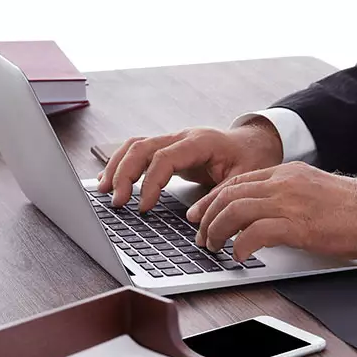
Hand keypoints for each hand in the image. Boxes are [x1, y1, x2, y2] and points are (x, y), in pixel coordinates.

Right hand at [97, 120, 283, 210]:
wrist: (253, 143)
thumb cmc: (250, 159)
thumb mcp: (244, 180)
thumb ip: (219, 198)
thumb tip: (193, 220)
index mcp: (200, 142)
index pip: (164, 158)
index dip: (150, 183)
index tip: (144, 208)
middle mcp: (181, 137)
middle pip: (141, 147)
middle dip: (124, 174)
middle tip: (117, 202)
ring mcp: (172, 141)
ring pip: (134, 146)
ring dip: (116, 167)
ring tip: (103, 191)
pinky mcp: (167, 150)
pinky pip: (138, 151)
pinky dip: (121, 165)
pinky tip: (110, 181)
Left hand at [186, 161, 356, 261]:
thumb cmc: (350, 208)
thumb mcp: (311, 191)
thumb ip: (284, 196)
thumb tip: (260, 214)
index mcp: (285, 173)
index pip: (236, 182)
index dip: (211, 199)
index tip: (199, 214)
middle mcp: (283, 183)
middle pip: (229, 195)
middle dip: (208, 217)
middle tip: (200, 236)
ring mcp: (289, 202)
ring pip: (235, 211)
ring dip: (218, 231)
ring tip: (214, 247)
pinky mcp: (298, 225)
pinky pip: (256, 233)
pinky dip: (241, 245)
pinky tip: (239, 256)